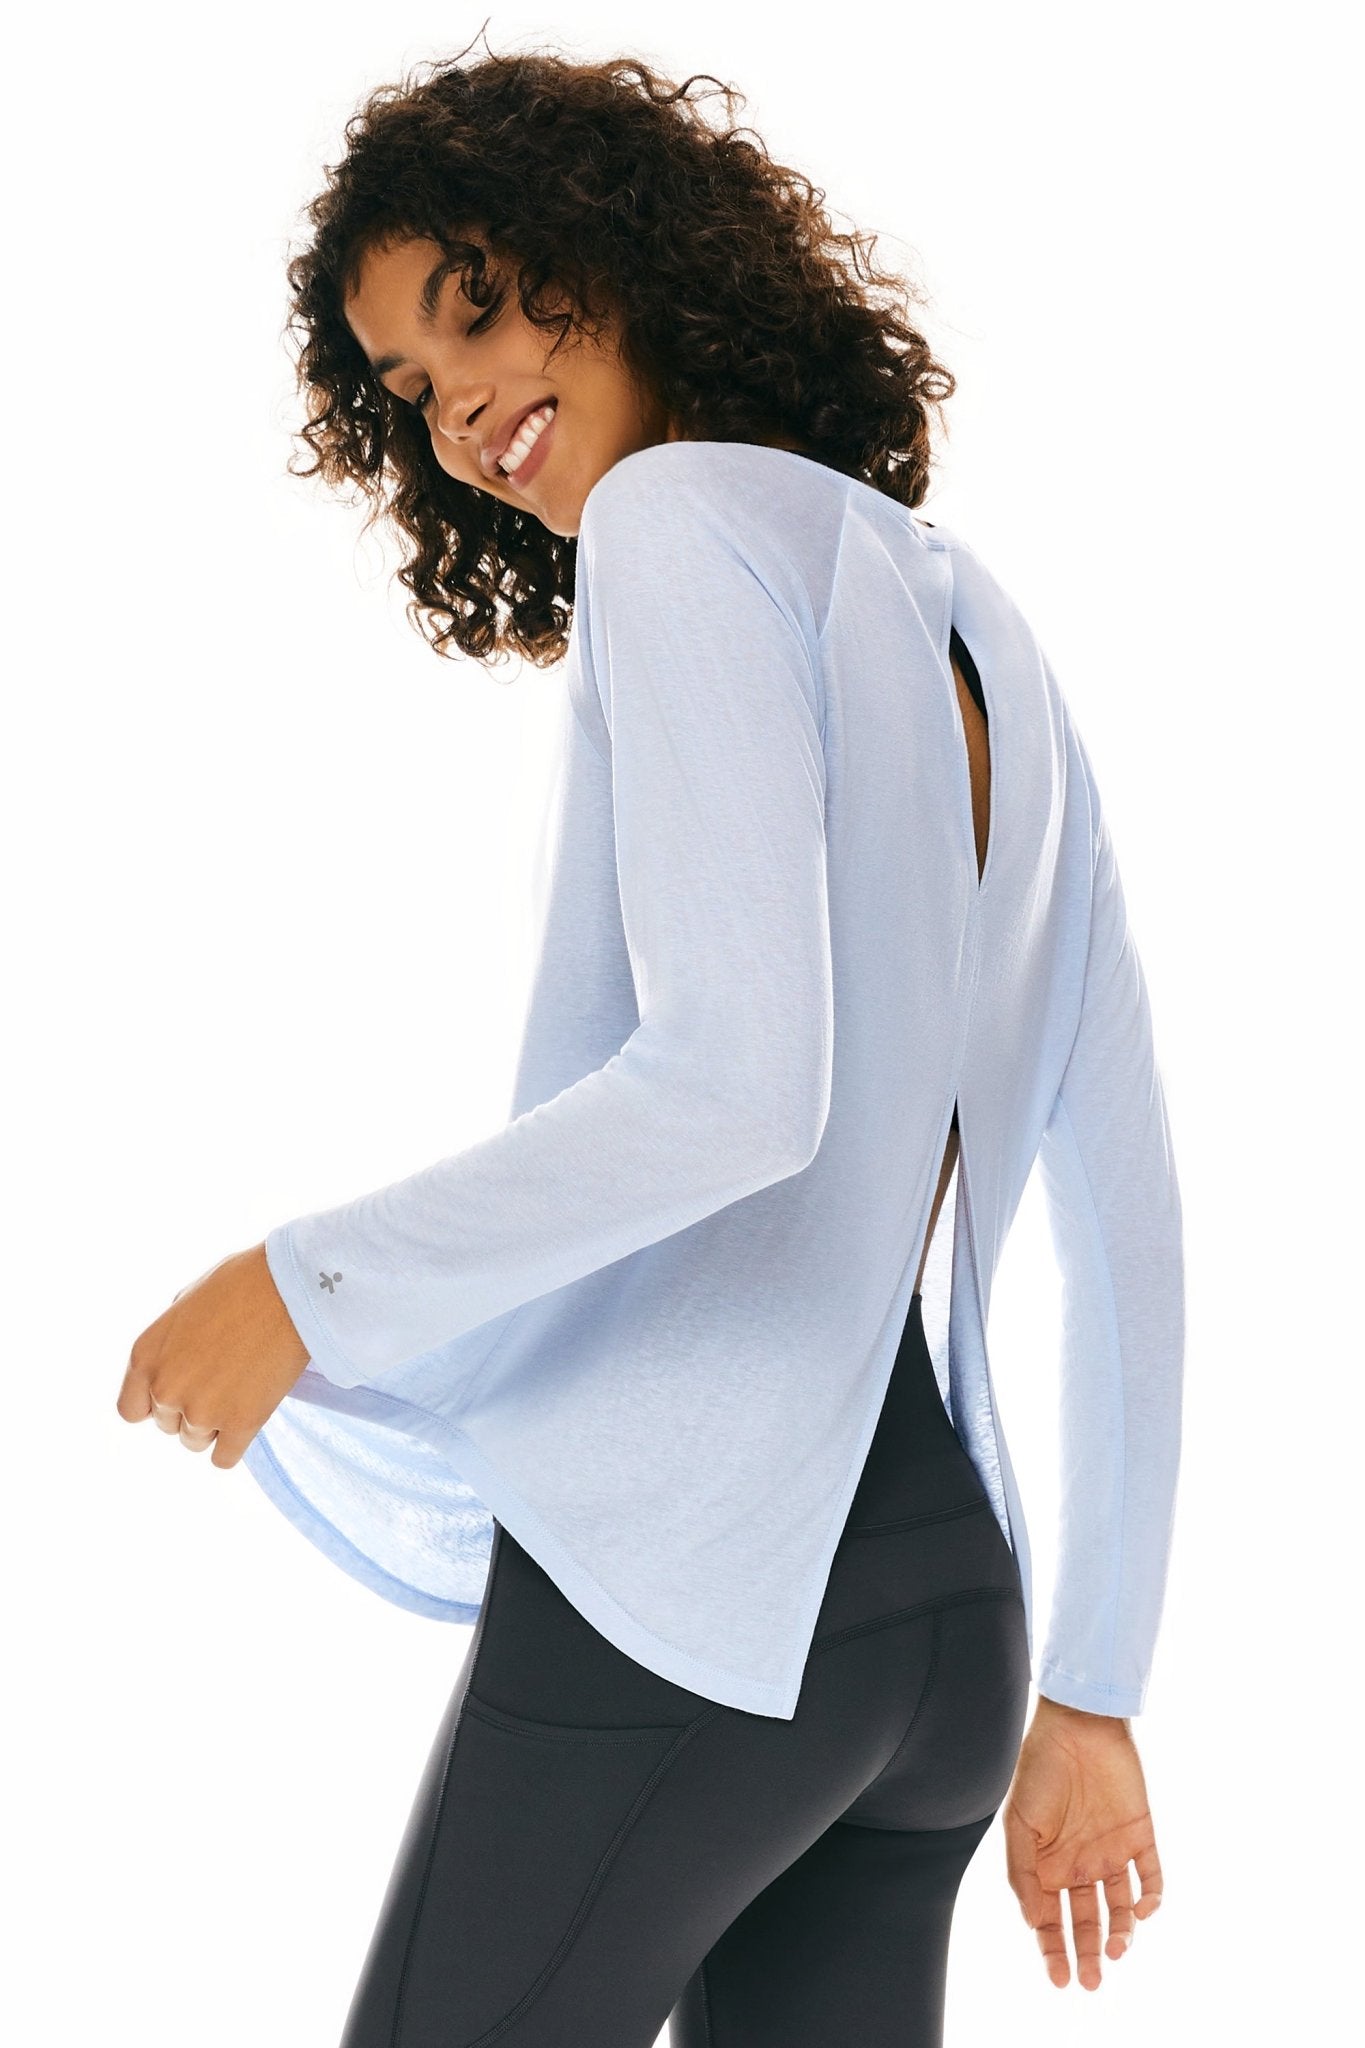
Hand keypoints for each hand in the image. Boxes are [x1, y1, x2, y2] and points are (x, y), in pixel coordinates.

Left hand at [117, 1242, 311, 1468]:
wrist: (291, 1288)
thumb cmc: (243, 1282)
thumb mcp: (186, 1303)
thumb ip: (171, 1342)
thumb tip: (176, 1362)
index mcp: (145, 1356)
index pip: (131, 1409)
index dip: (156, 1403)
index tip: (179, 1393)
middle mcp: (165, 1388)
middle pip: (168, 1426)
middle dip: (192, 1408)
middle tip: (224, 1379)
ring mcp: (202, 1410)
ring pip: (197, 1441)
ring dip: (216, 1424)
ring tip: (242, 1389)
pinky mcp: (241, 1425)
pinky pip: (224, 1458)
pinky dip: (235, 1443)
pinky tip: (249, 1417)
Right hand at [1003, 1695, 1163, 1989]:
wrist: (1077, 1726)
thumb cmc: (1039, 1769)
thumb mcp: (1019, 1824)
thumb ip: (1024, 1875)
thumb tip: (1034, 1923)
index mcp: (1048, 1864)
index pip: (1052, 1920)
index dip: (1054, 1951)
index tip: (1060, 1979)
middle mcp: (1080, 1864)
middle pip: (1087, 1921)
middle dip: (1089, 1954)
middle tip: (1091, 1982)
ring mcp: (1112, 1852)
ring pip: (1122, 1909)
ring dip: (1121, 1934)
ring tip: (1116, 1950)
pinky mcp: (1141, 1837)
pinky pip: (1152, 1879)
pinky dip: (1151, 1900)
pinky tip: (1142, 1912)